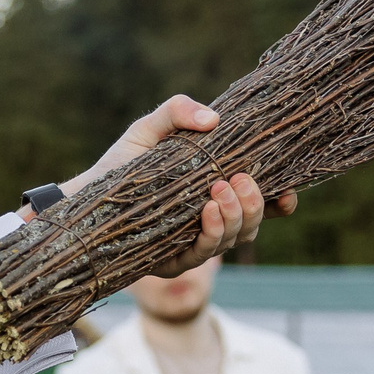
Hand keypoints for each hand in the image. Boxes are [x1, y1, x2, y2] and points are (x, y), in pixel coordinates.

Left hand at [62, 96, 297, 273]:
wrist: (84, 194)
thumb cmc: (123, 162)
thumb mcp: (151, 129)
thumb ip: (178, 112)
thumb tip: (214, 119)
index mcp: (216, 195)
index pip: (262, 205)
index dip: (280, 202)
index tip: (289, 192)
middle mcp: (210, 223)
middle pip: (252, 223)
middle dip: (254, 204)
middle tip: (238, 179)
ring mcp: (193, 245)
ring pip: (233, 239)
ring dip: (235, 216)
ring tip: (220, 190)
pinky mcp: (172, 261)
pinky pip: (202, 254)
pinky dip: (212, 233)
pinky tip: (208, 210)